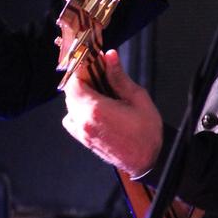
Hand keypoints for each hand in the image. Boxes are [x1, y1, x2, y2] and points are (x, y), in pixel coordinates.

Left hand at [62, 50, 162, 176]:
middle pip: (70, 92)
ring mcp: (82, 132)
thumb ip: (119, 77)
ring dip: (81, 95)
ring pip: (70, 105)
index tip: (91, 62)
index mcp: (96, 109)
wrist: (147, 161)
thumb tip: (109, 56)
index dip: (81, 69)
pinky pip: (72, 120)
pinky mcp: (84, 140)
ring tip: (100, 92)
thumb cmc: (146, 133)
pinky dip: (78, 110)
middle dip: (82, 80)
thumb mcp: (137, 98)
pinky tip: (95, 108)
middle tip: (99, 74)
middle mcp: (83, 121)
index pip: (73, 81)